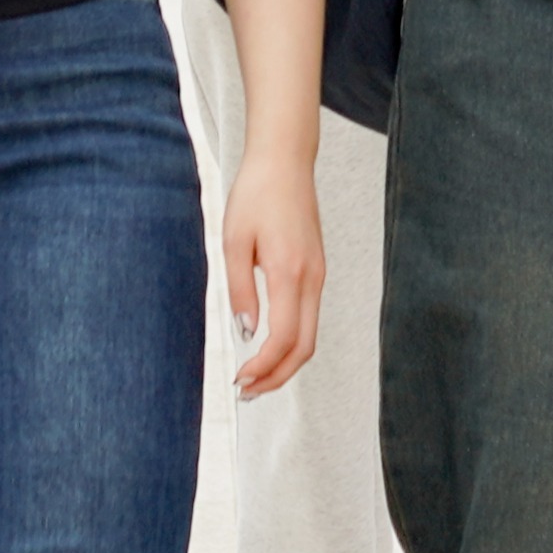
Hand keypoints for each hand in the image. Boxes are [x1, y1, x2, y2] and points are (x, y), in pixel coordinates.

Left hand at [223, 149, 324, 396]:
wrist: (285, 161)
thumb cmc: (256, 194)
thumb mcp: (234, 241)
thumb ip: (241, 289)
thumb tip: (247, 332)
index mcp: (290, 272)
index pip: (284, 338)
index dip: (263, 367)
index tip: (240, 379)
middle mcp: (312, 279)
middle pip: (304, 348)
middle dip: (277, 377)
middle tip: (246, 391)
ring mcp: (318, 275)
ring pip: (310, 336)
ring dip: (284, 363)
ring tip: (253, 377)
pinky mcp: (316, 270)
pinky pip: (309, 318)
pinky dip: (291, 342)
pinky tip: (267, 346)